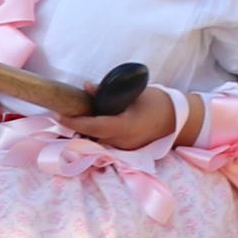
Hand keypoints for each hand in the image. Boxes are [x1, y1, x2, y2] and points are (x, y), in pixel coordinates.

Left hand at [59, 86, 181, 149]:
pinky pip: (106, 142)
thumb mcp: (134, 94)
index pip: (94, 126)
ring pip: (97, 141)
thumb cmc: (157, 103)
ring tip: (74, 115)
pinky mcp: (127, 149)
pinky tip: (90, 122)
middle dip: (76, 126)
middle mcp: (124, 141)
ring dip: (85, 130)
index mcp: (126, 126)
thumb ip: (108, 92)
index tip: (59, 115)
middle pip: (92, 136)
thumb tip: (86, 87)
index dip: (75, 122)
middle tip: (63, 112)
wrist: (179, 120)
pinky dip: (96, 133)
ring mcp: (126, 148)